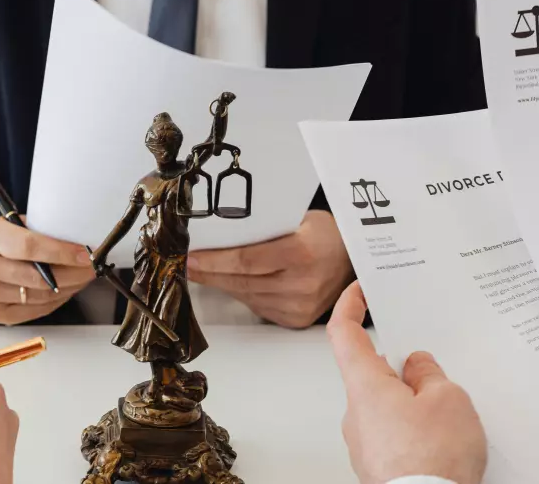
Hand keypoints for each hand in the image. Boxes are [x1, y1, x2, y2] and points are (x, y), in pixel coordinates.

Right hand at [0, 217, 95, 324]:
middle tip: (92, 268)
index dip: (61, 252)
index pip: (28, 246)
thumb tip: (82, 245)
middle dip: (72, 273)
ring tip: (82, 277)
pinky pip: (35, 310)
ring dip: (68, 287)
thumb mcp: (21, 223)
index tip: (85, 255)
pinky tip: (66, 289)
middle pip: (36, 276)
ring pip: (39, 296)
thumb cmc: (10, 236)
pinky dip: (56, 301)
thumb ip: (44, 231)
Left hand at [186, 211, 352, 327]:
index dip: (214, 260)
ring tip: (200, 271)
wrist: (353, 260)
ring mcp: (299, 306)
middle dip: (209, 272)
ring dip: (220, 283)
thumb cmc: (324, 233)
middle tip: (186, 263)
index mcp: (302, 254)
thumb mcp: (297, 219)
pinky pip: (256, 305)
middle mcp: (302, 285)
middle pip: (241, 281)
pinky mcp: (295, 319)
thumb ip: (263, 227)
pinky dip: (239, 293)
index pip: (247, 260)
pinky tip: (227, 281)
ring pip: (245, 295)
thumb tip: (219, 232)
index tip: (191, 256)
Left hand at [328, 282, 486, 483]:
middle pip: (374, 374)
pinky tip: (443, 443)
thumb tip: (418, 368)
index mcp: (365, 385)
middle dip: (405, 370)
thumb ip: (430, 375)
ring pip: (388, 407)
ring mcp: (365, 442)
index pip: (344, 333)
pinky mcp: (378, 465)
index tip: (359, 290)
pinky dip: (416, 432)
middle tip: (437, 373)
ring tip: (450, 418)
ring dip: (414, 404)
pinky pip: (395, 435)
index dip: (349, 306)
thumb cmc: (433, 461)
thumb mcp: (448, 400)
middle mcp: (356, 413)